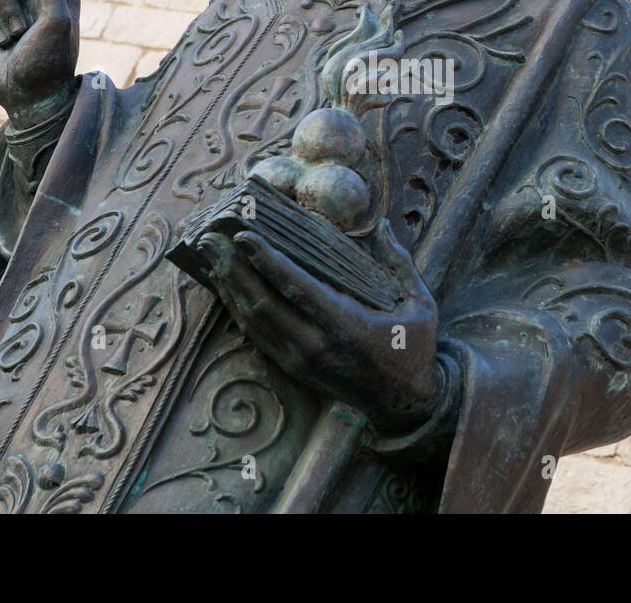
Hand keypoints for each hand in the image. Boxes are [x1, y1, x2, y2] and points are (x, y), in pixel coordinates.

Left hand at [199, 219, 439, 432]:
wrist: (403, 405)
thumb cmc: (412, 349)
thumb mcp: (420, 305)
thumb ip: (399, 263)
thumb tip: (380, 225)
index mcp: (346, 326)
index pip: (296, 288)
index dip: (267, 261)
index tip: (244, 235)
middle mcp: (315, 345)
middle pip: (262, 303)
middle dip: (233, 268)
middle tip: (211, 238)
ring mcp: (300, 359)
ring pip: (253, 320)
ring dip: (228, 286)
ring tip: (210, 255)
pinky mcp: (292, 368)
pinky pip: (256, 335)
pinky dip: (237, 308)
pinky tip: (226, 286)